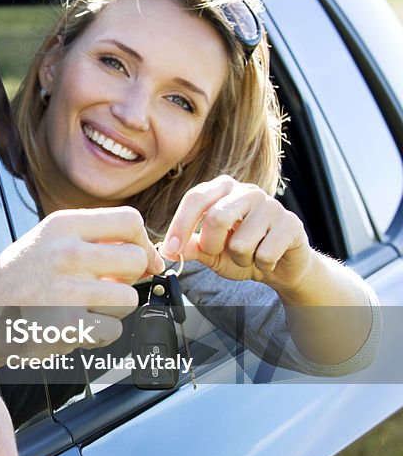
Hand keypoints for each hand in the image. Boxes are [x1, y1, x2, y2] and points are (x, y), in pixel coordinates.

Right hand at [0, 206, 165, 365]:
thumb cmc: (8, 284)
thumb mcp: (43, 243)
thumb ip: (88, 241)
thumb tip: (145, 254)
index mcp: (61, 226)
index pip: (130, 220)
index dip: (144, 242)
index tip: (142, 259)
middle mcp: (67, 252)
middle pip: (136, 259)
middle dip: (129, 279)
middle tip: (106, 288)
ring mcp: (69, 290)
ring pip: (129, 299)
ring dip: (112, 310)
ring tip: (81, 310)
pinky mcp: (69, 327)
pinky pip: (113, 330)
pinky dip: (98, 335)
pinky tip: (71, 329)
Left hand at [162, 175, 312, 291]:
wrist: (281, 265)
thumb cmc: (243, 252)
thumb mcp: (210, 251)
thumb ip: (190, 247)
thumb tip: (165, 249)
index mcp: (223, 189)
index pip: (195, 198)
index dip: (180, 225)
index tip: (171, 250)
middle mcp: (247, 191)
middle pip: (217, 217)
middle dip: (212, 245)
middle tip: (217, 253)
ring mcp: (272, 205)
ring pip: (241, 242)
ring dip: (241, 259)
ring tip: (249, 254)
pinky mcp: (292, 223)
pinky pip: (265, 254)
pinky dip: (262, 264)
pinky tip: (268, 258)